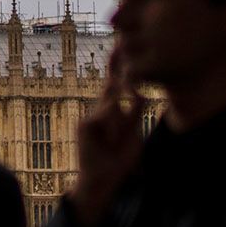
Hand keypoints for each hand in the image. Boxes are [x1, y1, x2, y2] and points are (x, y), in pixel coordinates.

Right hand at [69, 47, 145, 226]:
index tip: (122, 45)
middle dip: (117, 65)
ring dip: (121, 114)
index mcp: (111, 111)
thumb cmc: (117, 160)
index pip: (116, 85)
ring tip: (119, 133)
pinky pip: (105, 113)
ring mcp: (90, 116)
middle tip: (121, 45)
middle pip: (111, 84)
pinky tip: (112, 137)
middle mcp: (99, 110)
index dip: (119, 66)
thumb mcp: (133, 134)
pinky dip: (113, 123)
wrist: (101, 181)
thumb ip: (134, 114)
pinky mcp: (84, 124)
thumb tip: (141, 93)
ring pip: (112, 100)